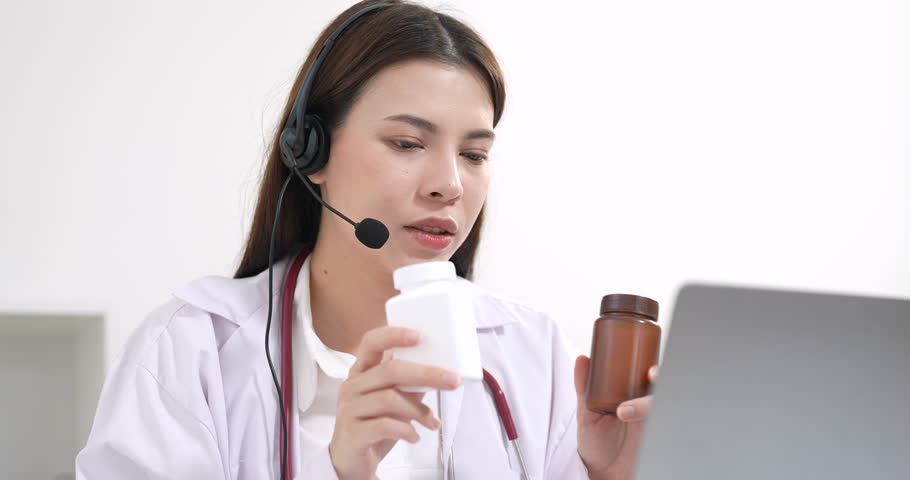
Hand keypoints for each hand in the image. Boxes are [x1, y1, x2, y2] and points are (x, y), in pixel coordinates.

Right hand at [329, 326, 460, 479]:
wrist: (351, 461)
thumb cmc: (374, 426)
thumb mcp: (394, 401)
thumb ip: (410, 384)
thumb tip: (441, 371)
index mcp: (361, 372)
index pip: (371, 342)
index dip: (393, 335)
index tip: (419, 335)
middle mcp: (352, 386)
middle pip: (389, 370)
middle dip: (425, 373)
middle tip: (451, 380)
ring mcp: (349, 409)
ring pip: (390, 399)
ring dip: (419, 410)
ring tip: (432, 422)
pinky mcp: (352, 433)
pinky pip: (384, 425)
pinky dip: (406, 430)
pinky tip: (414, 436)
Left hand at [573, 355, 657, 479]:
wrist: (602, 474)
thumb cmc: (598, 443)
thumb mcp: (588, 413)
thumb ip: (585, 386)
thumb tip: (582, 360)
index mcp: (633, 396)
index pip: (651, 379)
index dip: (656, 373)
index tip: (650, 372)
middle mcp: (647, 408)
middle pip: (665, 391)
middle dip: (663, 384)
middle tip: (650, 380)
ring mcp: (654, 424)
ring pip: (668, 407)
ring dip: (653, 404)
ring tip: (624, 410)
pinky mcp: (659, 440)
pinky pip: (670, 432)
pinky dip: (664, 426)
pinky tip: (648, 429)